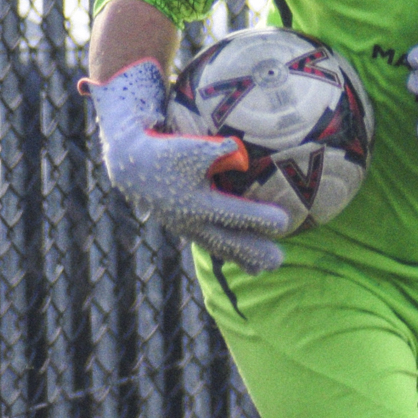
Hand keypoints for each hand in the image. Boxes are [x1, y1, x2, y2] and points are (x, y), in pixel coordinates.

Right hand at [80, 59, 288, 273]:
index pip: (236, 214)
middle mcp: (193, 222)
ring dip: (242, 258)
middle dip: (254, 252)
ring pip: (219, 247)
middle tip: (279, 261)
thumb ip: (218, 150)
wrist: (133, 165)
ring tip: (263, 270)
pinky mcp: (184, 227)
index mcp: (198, 203)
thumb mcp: (191, 147)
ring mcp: (187, 228)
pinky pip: (209, 244)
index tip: (284, 221)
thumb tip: (240, 151)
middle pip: (229, 242)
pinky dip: (226, 252)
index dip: (260, 218)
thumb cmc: (167, 152)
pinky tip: (241, 260)